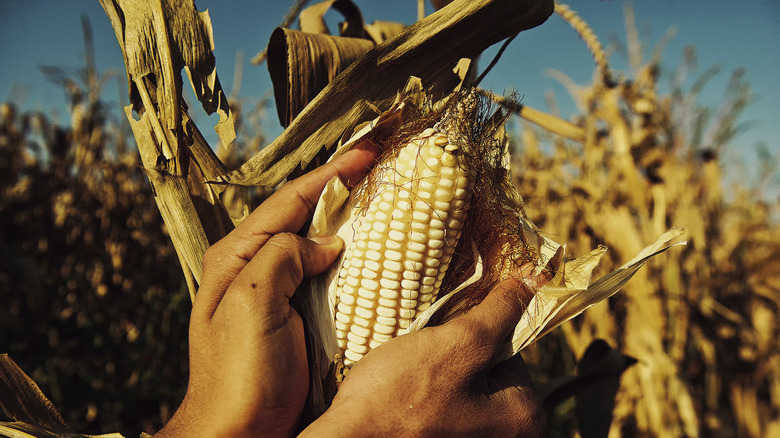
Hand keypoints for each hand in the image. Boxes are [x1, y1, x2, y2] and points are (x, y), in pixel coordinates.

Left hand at [154, 146, 378, 437]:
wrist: (239, 434)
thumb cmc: (238, 374)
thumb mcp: (253, 303)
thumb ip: (283, 257)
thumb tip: (325, 243)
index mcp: (238, 256)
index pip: (289, 199)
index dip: (330, 174)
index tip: (367, 154)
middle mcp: (255, 267)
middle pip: (303, 216)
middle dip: (340, 191)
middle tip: (381, 171)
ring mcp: (276, 294)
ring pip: (316, 245)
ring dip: (348, 224)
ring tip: (384, 204)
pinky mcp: (296, 319)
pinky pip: (326, 278)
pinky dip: (351, 262)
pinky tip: (373, 257)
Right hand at [303, 267, 547, 437]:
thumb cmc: (399, 398)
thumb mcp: (456, 344)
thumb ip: (499, 313)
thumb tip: (535, 279)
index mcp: (523, 417)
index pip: (512, 351)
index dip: (477, 332)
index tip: (445, 333)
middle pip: (488, 371)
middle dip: (454, 356)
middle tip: (421, 359)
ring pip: (462, 388)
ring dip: (435, 374)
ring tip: (408, 377)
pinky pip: (443, 409)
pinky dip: (425, 396)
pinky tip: (403, 396)